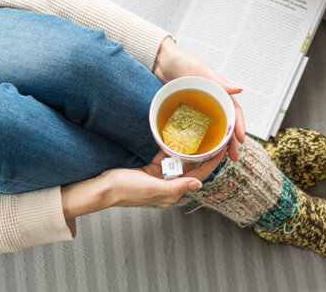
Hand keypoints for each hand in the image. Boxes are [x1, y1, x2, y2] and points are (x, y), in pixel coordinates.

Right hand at [59, 147, 226, 231]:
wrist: (102, 189)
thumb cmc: (125, 191)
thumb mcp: (152, 189)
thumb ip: (176, 187)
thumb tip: (198, 183)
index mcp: (173, 192)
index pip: (200, 175)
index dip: (213, 162)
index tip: (223, 148)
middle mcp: (169, 184)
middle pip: (194, 167)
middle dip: (206, 153)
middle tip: (216, 136)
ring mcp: (160, 176)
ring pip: (181, 160)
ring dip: (191, 148)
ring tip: (202, 133)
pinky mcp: (150, 168)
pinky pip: (166, 154)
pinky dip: (173, 145)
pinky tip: (179, 134)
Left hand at [153, 37, 245, 160]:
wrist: (160, 60)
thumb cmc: (182, 61)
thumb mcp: (201, 71)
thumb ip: (220, 82)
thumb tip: (240, 90)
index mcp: (219, 92)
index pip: (233, 111)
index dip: (239, 126)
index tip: (242, 140)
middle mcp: (211, 101)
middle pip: (225, 124)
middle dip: (231, 142)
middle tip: (234, 158)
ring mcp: (199, 108)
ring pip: (212, 128)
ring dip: (217, 144)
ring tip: (219, 159)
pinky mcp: (186, 112)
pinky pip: (196, 128)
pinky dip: (200, 139)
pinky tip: (199, 151)